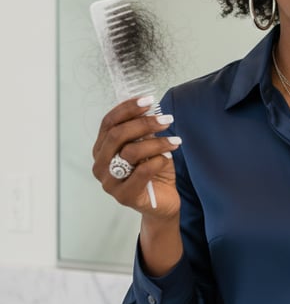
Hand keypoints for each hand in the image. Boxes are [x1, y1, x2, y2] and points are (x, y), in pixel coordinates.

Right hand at [92, 96, 181, 217]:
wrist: (163, 202)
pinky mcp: (124, 196)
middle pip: (117, 135)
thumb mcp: (149, 146)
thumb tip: (150, 110)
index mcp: (102, 149)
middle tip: (167, 120)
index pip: (108, 122)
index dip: (127, 108)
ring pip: (130, 152)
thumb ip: (144, 132)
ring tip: (175, 141)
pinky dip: (158, 161)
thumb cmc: (154, 172)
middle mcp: (100, 165)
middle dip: (144, 123)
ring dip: (157, 143)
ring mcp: (109, 182)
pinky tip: (168, 158)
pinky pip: (142, 172)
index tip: (149, 100)